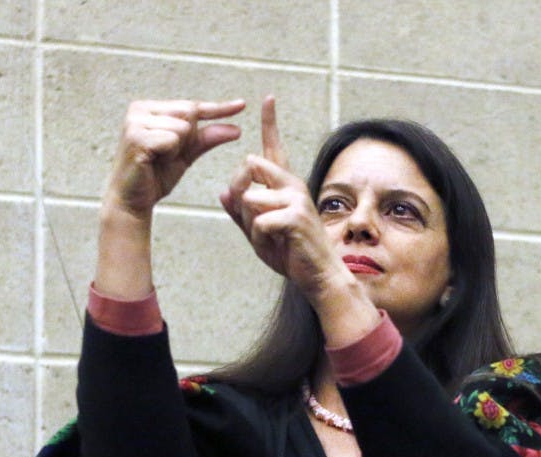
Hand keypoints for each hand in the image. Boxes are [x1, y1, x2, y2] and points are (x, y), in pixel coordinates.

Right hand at [106, 98, 244, 217]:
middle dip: (187, 138)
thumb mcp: (186, 155)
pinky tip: (152, 161)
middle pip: (188, 113)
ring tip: (157, 160)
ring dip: (177, 149)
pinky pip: (171, 139)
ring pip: (182, 128)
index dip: (217, 108)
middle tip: (166, 156)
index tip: (242, 105)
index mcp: (150, 109)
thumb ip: (208, 139)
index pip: (192, 106)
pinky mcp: (135, 137)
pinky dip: (169, 154)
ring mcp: (135, 121)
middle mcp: (140, 109)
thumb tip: (236, 128)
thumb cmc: (156, 176)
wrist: (133, 201)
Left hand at [220, 97, 346, 300]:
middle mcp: (292, 184)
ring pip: (249, 199)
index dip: (270, 122)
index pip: (273, 148)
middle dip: (240, 196)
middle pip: (248, 167)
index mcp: (284, 185)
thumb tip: (223, 193)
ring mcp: (296, 198)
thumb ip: (240, 214)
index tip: (268, 98)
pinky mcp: (296, 216)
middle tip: (255, 222)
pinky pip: (259, 222)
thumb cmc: (291, 253)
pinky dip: (260, 240)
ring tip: (272, 239)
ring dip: (251, 226)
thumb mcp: (258, 233)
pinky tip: (278, 246)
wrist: (317, 275)